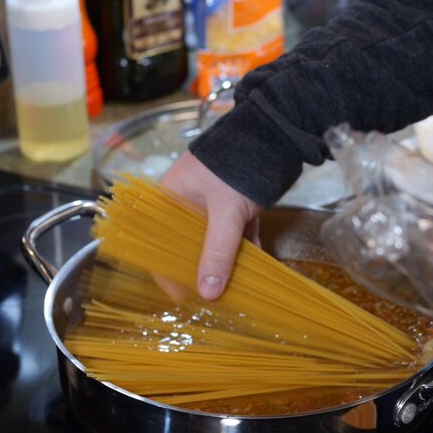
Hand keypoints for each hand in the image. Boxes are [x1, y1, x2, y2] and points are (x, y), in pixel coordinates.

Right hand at [158, 152, 260, 299]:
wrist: (273, 136)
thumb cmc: (236, 168)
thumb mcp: (225, 214)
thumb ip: (218, 252)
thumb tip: (208, 293)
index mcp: (169, 199)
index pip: (159, 243)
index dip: (169, 271)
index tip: (183, 296)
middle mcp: (187, 203)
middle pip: (190, 245)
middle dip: (204, 269)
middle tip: (214, 295)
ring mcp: (213, 204)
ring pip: (216, 241)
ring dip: (228, 262)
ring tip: (238, 287)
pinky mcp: (235, 204)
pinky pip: (236, 233)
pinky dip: (245, 248)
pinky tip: (257, 266)